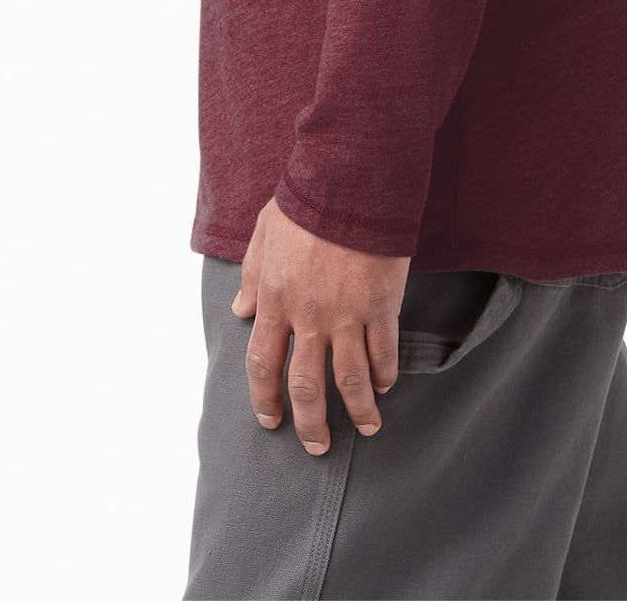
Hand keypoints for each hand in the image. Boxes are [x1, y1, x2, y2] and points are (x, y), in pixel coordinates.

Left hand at [232, 195, 408, 454]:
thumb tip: (240, 310)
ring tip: (366, 429)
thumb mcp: (264, 232)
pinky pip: (384, 351)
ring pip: (349, 379)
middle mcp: (308, 315)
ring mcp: (347, 314)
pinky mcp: (381, 305)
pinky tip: (386, 386)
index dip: (264, 398)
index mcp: (274, 298)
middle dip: (310, 423)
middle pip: (304, 386)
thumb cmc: (306, 199)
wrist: (350, 180)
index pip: (262, 363)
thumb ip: (251, 274)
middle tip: (317, 446)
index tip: (270, 420)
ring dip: (357, 411)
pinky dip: (385, 373)